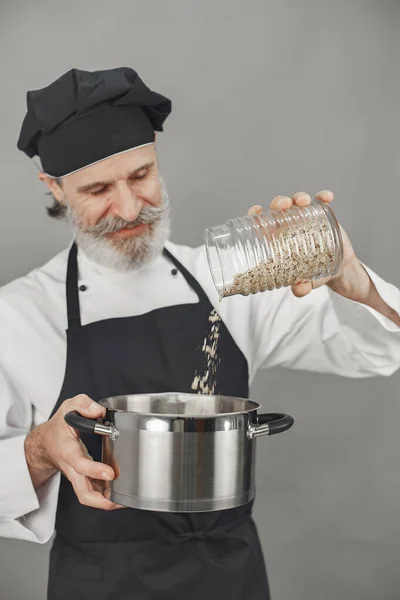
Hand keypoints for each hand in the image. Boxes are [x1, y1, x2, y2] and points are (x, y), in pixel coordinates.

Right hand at [24, 394, 122, 509]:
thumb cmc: (60, 425)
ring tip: (126, 499)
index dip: (94, 470)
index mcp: (67, 450)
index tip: (110, 473)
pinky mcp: (83, 478)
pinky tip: (122, 492)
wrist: (46, 442)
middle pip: (83, 492)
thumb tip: (99, 411)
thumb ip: (83, 404)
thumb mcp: (69, 407)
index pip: (79, 464)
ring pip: (88, 496)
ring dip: (106, 502)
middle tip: (120, 500)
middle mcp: (72, 467)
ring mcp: (77, 475)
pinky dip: (105, 496)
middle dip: (101, 500)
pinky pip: (93, 492)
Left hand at [248, 190, 360, 297]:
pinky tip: (326, 198)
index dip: (256, 215)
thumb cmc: (315, 274)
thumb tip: (299, 290)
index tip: (256, 211)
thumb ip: (303, 288)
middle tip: (283, 206)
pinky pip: (321, 202)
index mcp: (278, 239)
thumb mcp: (308, 282)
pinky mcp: (323, 215)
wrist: (338, 268)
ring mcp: (306, 218)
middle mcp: (289, 226)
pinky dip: (323, 197)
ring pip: (297, 202)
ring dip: (298, 198)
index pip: (262, 224)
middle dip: (278, 202)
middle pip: (278, 208)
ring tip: (303, 202)